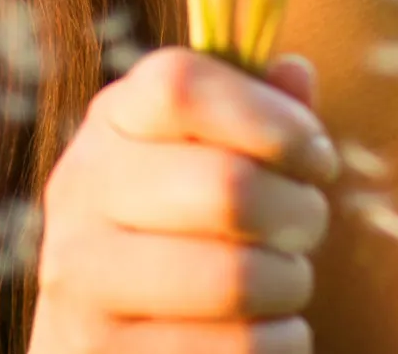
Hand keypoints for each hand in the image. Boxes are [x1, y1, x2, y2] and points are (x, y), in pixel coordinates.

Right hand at [28, 47, 336, 351]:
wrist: (107, 335)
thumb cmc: (181, 230)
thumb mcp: (208, 155)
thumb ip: (255, 111)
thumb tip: (295, 72)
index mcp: (110, 125)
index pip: (180, 85)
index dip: (272, 116)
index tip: (316, 154)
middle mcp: (81, 195)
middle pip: (228, 186)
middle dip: (302, 212)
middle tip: (307, 227)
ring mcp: (82, 284)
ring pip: (238, 278)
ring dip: (291, 283)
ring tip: (282, 282)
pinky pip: (239, 349)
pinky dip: (281, 342)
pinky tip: (262, 331)